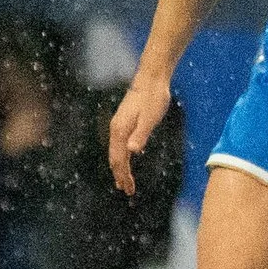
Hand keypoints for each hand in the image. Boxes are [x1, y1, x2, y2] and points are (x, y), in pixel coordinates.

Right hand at [107, 73, 171, 197]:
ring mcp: (118, 125)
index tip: (128, 189)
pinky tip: (127, 159)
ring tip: (123, 180)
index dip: (123, 175)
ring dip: (119, 167)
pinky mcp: (123, 121)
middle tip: (126, 190)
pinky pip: (118, 144)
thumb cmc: (153, 98)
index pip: (119, 159)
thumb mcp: (150, 118)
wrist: (151, 78)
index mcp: (120, 131)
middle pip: (114, 158)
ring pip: (115, 152)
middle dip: (119, 175)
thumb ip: (141, 134)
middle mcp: (115, 129)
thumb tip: (132, 151)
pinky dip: (121, 156)